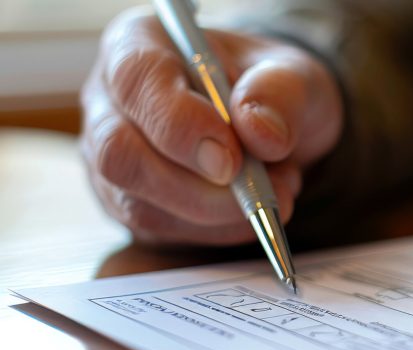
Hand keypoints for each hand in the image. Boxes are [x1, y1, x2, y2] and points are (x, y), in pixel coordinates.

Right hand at [81, 8, 341, 244]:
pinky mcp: (129, 204)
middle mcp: (110, 102)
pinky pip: (161, 233)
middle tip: (265, 190)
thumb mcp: (295, 75)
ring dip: (218, 214)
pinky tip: (254, 208)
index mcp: (138, 45)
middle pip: (120, 155)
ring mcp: (111, 159)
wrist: (271, 126)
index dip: (181, 125)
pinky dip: (218, 231)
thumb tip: (261, 133)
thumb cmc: (270, 89)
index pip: (136, 81)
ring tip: (276, 188)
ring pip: (139, 205)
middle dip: (197, 187)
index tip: (232, 159)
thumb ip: (281, 94)